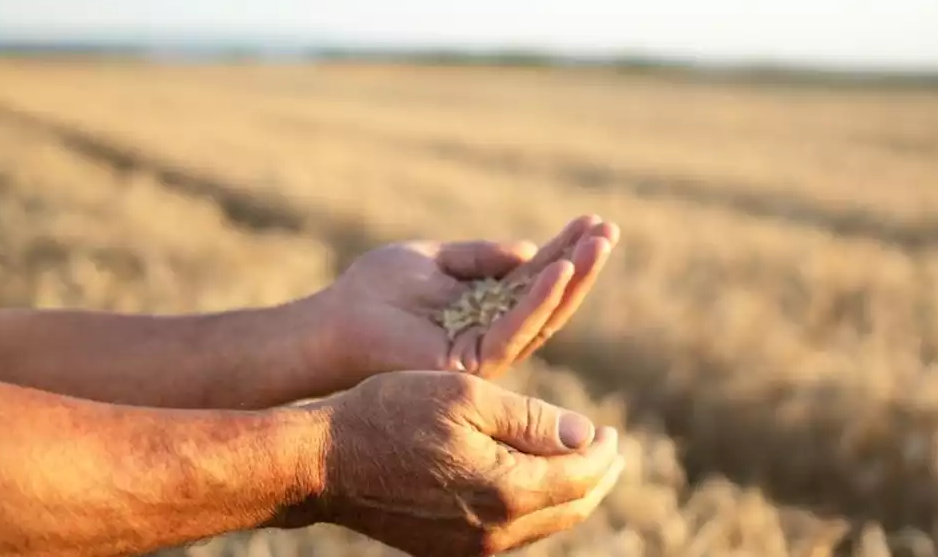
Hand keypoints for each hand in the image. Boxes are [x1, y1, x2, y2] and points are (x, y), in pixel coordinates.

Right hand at [306, 371, 624, 556]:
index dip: (602, 451)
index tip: (611, 429)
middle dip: (596, 477)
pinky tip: (529, 483)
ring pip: (542, 525)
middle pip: (569, 508)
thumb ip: (532, 418)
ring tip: (577, 464)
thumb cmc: (392, 413)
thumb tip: (585, 435)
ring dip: (566, 493)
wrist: (326, 462)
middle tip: (609, 450)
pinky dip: (532, 507)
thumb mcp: (467, 396)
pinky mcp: (448, 549)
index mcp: (506, 489)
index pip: (580, 476)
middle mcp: (495, 531)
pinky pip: (510, 534)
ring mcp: (470, 547)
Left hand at [322, 214, 618, 379]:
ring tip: (598, 244)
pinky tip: (560, 269)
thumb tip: (529, 250)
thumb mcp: (435, 258)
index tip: (594, 220)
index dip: (566, 250)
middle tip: (609, 229)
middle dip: (581, 264)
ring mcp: (485, 351)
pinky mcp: (472, 362)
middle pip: (549, 298)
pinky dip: (539, 299)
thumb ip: (479, 256)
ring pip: (543, 316)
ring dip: (573, 278)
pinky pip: (515, 329)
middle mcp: (492, 332)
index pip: (535, 278)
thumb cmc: (374, 289)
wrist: (334, 321)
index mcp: (484, 307)